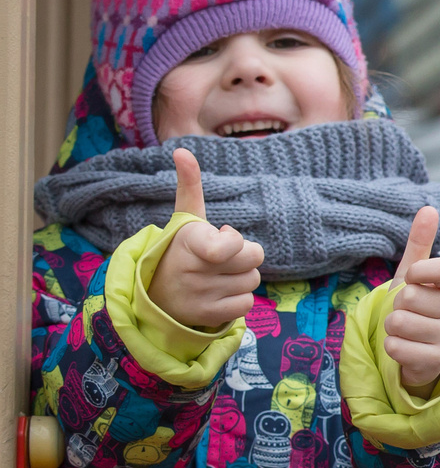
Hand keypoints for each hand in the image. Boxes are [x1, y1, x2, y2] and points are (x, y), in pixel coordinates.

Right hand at [146, 148, 263, 330]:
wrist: (156, 293)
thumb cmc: (181, 249)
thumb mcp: (184, 219)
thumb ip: (189, 185)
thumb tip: (182, 150)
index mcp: (189, 241)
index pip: (232, 246)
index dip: (236, 240)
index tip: (222, 236)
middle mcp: (192, 270)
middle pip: (255, 259)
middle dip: (246, 255)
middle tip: (224, 257)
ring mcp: (199, 295)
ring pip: (253, 281)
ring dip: (241, 277)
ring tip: (218, 275)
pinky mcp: (207, 316)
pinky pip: (247, 303)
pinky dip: (238, 298)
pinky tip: (219, 292)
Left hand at [384, 208, 439, 391]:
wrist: (420, 348)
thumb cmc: (418, 305)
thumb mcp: (415, 273)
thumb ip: (421, 242)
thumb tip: (429, 207)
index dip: (420, 271)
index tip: (413, 278)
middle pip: (410, 298)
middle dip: (397, 305)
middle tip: (409, 312)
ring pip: (399, 322)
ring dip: (391, 326)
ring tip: (406, 329)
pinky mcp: (435, 361)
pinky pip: (395, 346)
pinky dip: (391, 347)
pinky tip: (405, 347)